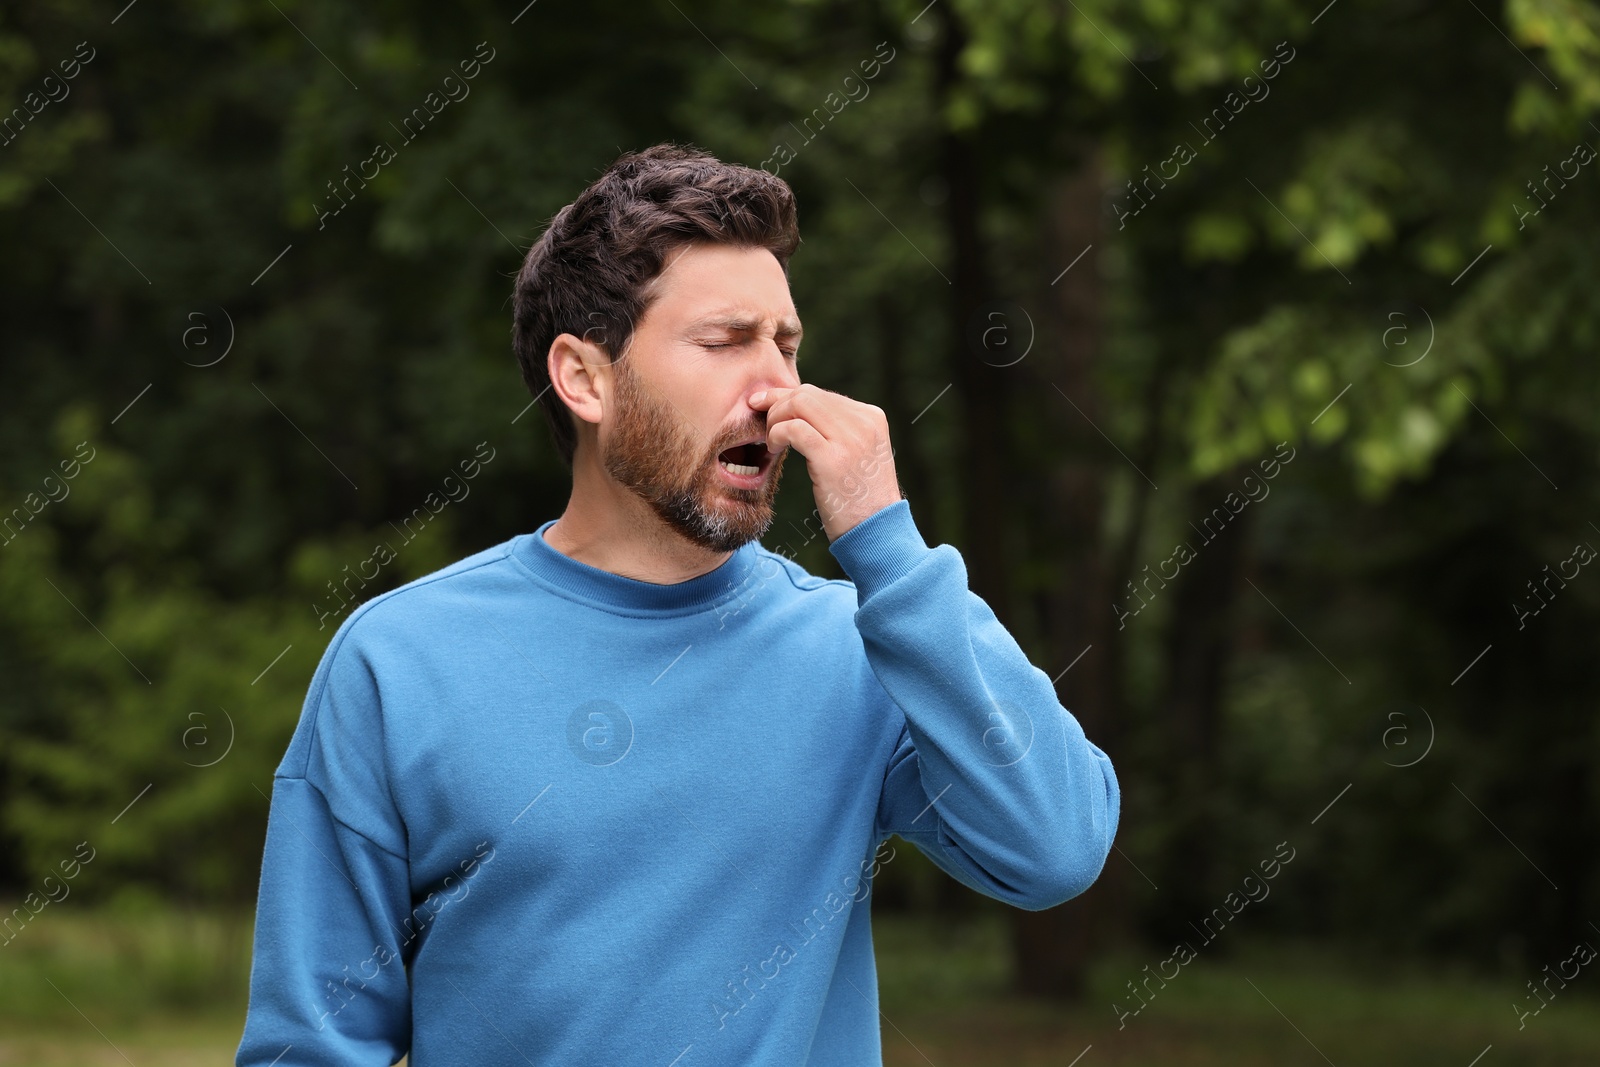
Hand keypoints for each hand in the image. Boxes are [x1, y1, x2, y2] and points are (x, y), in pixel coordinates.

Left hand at [750, 384, 902, 541]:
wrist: (877, 531)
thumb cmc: (861, 498)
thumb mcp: (860, 455)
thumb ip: (839, 431)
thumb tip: (800, 411)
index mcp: (872, 417)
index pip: (821, 394)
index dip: (788, 397)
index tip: (765, 403)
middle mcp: (864, 423)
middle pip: (807, 394)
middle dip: (777, 404)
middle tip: (762, 424)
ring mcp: (850, 439)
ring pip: (799, 404)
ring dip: (775, 419)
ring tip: (771, 441)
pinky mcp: (833, 458)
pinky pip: (794, 429)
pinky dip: (777, 434)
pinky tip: (773, 449)